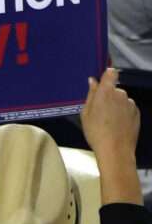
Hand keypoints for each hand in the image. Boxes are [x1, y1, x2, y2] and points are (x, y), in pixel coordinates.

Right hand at [81, 68, 142, 204]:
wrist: (116, 150)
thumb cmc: (96, 132)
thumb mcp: (86, 114)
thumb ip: (91, 95)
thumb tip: (93, 81)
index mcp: (106, 92)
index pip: (111, 73)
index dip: (107, 74)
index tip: (102, 79)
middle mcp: (121, 94)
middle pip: (114, 89)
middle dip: (107, 96)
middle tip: (98, 111)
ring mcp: (131, 104)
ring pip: (121, 100)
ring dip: (115, 106)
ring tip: (107, 121)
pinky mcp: (137, 113)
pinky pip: (128, 108)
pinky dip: (122, 113)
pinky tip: (116, 125)